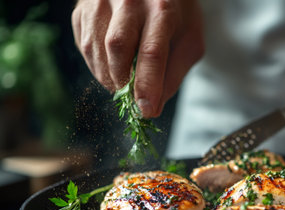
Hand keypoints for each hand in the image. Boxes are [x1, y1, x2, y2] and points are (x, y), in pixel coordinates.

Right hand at [72, 0, 203, 117]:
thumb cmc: (177, 15)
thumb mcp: (189, 41)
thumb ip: (173, 74)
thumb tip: (153, 107)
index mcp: (161, 8)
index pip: (152, 52)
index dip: (148, 85)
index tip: (147, 111)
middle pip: (117, 47)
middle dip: (123, 81)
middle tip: (132, 97)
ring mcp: (101, 0)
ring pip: (94, 47)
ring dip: (107, 76)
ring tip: (122, 83)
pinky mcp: (83, 7)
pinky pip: (83, 44)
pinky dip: (96, 64)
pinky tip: (111, 66)